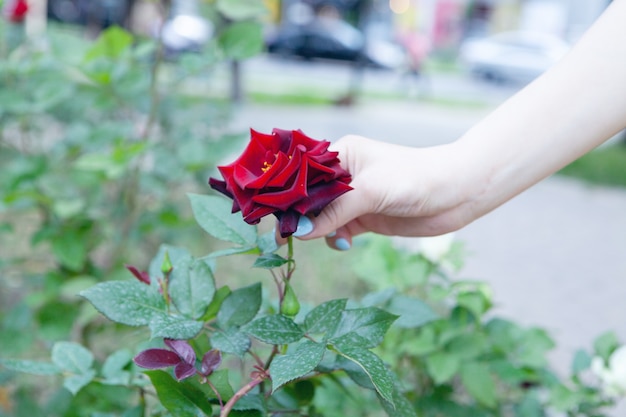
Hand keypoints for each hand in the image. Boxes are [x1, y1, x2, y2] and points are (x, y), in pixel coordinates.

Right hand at [290, 135, 476, 249]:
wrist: (456, 193)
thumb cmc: (413, 178)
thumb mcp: (369, 191)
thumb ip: (334, 211)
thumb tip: (301, 232)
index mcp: (341, 155)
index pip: (302, 173)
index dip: (285, 193)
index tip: (270, 213)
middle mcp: (344, 175)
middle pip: (308, 197)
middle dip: (298, 215)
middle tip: (284, 236)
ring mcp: (354, 198)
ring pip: (321, 216)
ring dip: (317, 229)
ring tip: (319, 238)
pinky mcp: (365, 217)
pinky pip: (337, 230)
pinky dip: (334, 238)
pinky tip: (343, 243)